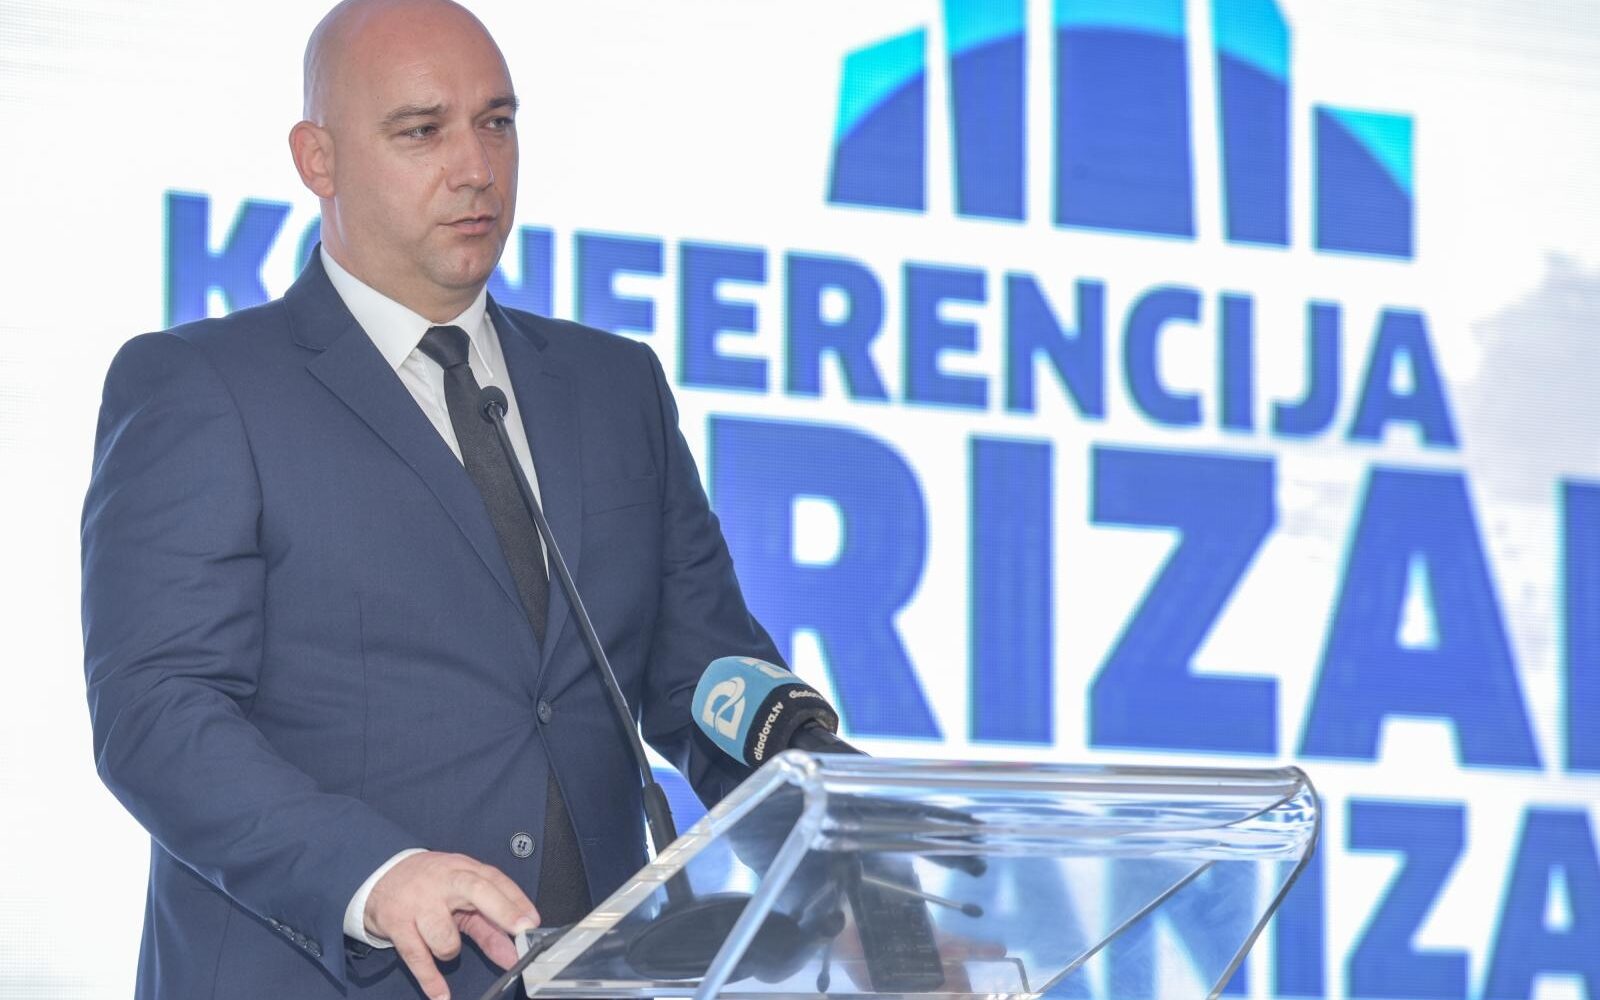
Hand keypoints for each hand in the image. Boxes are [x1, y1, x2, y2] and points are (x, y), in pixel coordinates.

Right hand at [364, 850, 539, 999]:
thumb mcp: (460, 897)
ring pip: (445, 935)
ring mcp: (418, 903)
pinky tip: (442, 995)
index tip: (532, 922)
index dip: (516, 900)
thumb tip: (514, 952)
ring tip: (444, 943)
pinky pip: (417, 957)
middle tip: (522, 929)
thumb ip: (489, 924)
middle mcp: (443, 882)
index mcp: (462, 870)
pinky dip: (430, 980)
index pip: (494, 880)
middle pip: (476, 890)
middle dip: (502, 910)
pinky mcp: (397, 925)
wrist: (381, 877)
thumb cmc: (430, 887)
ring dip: (450, 950)